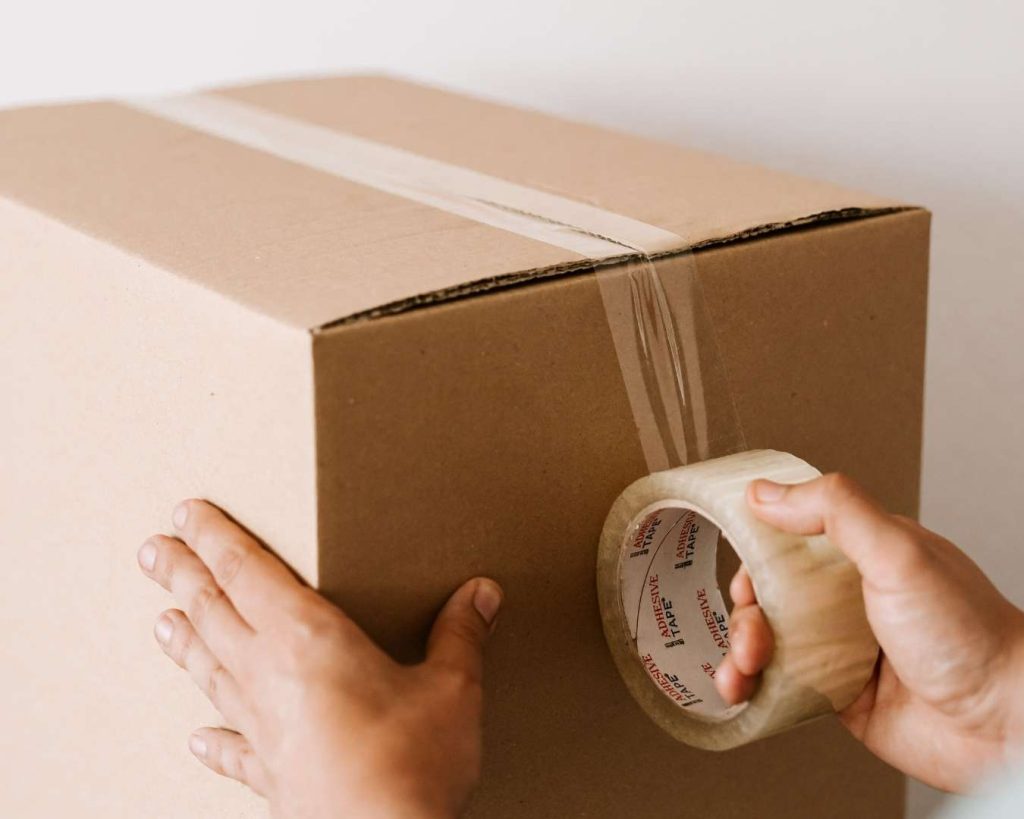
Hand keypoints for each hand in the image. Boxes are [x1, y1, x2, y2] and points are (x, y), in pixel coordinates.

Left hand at [137, 499, 502, 818]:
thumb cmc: (410, 767)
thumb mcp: (451, 688)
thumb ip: (461, 635)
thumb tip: (480, 594)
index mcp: (308, 639)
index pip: (249, 572)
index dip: (216, 539)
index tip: (187, 515)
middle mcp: (270, 676)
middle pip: (214, 612)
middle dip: (183, 576)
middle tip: (153, 551)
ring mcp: (262, 728)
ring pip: (211, 670)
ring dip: (186, 640)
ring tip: (162, 620)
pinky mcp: (269, 775)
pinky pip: (232, 748)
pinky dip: (214, 739)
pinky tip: (198, 738)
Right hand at [716, 474, 1023, 791]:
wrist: (1004, 725)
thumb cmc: (970, 636)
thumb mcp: (899, 553)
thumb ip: (835, 511)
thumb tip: (766, 491)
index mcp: (863, 552)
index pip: (790, 534)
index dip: (755, 547)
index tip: (736, 561)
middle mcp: (847, 596)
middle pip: (768, 591)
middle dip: (745, 611)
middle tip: (752, 630)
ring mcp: (839, 645)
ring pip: (766, 638)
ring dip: (740, 651)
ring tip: (744, 671)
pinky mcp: (834, 692)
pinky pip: (776, 683)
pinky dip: (748, 686)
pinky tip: (741, 690)